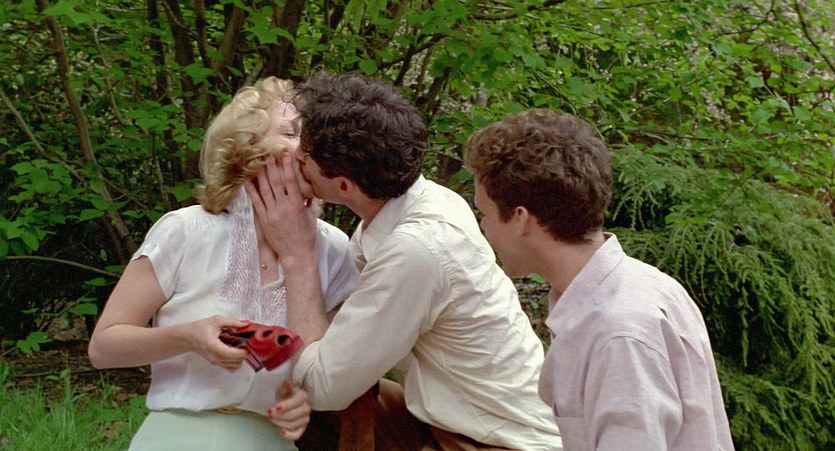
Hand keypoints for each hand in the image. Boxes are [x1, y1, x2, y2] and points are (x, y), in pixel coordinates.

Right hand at [186, 315, 249, 371]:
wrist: (187, 337)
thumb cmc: (199, 329)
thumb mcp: (216, 320)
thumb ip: (233, 322)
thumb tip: (246, 324)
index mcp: (214, 347)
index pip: (235, 355)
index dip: (245, 349)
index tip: (248, 341)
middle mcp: (215, 358)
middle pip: (238, 361)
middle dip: (244, 352)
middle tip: (245, 341)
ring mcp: (216, 362)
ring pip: (236, 366)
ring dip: (241, 357)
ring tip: (239, 345)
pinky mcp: (216, 364)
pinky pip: (231, 367)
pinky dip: (236, 361)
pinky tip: (234, 351)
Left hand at [246, 153, 317, 267]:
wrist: (296, 255)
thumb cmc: (307, 236)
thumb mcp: (312, 217)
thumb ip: (310, 202)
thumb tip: (310, 189)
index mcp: (297, 204)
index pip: (291, 180)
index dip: (287, 165)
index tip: (285, 153)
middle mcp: (283, 206)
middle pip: (276, 181)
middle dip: (271, 165)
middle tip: (267, 152)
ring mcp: (272, 212)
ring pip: (265, 189)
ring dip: (261, 173)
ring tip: (258, 161)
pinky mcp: (264, 219)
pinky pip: (256, 202)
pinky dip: (251, 190)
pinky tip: (248, 180)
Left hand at [268, 379, 311, 439]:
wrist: (288, 402)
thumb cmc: (286, 394)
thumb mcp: (283, 388)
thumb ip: (285, 386)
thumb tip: (287, 382)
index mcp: (303, 396)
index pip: (297, 402)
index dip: (287, 405)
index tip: (276, 406)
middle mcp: (306, 408)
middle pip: (294, 415)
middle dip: (280, 416)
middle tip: (269, 413)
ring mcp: (305, 419)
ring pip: (294, 425)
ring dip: (280, 423)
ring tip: (271, 419)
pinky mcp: (302, 428)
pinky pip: (297, 435)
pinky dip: (289, 435)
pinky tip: (281, 431)